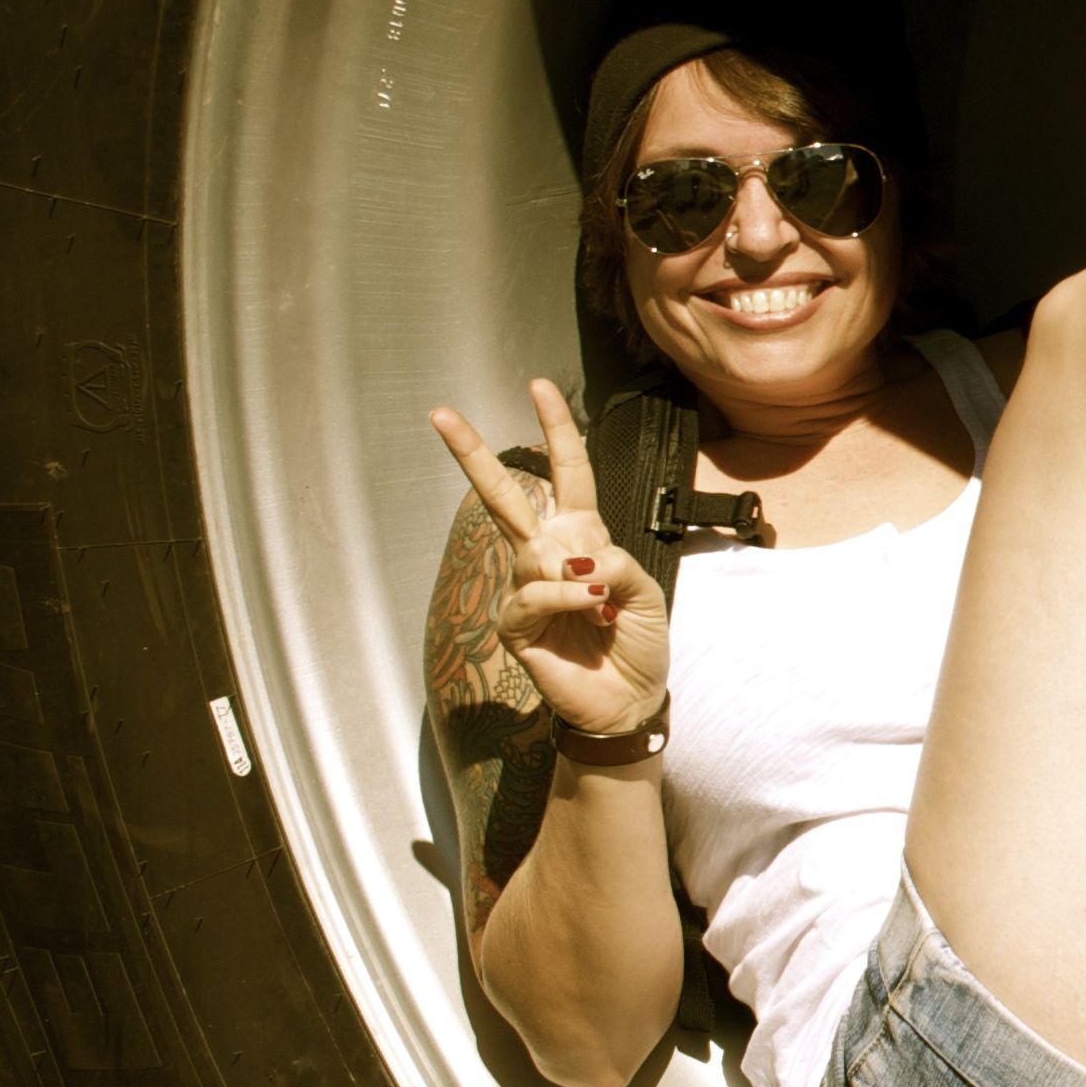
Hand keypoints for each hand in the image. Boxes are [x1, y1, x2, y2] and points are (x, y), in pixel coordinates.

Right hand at [426, 379, 673, 742]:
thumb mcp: (644, 592)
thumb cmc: (637, 644)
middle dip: (473, 454)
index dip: (556, 431)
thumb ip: (615, 561)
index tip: (539, 386)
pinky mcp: (515, 622)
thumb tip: (574, 558)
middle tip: (441, 414)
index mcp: (583, 537)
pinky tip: (588, 610)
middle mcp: (549, 555)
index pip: (568, 473)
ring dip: (576, 574)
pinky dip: (565, 595)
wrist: (630, 700)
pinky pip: (532, 592)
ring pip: (533, 551)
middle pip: (506, 495)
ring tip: (603, 605)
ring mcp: (527, 587)